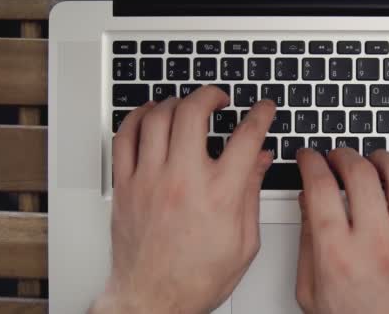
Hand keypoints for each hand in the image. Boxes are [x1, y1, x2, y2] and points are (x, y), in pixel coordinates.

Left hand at [90, 86, 275, 313]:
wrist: (153, 299)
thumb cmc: (196, 278)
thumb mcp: (244, 242)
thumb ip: (251, 193)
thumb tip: (261, 159)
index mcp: (219, 195)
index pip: (246, 137)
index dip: (260, 114)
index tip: (263, 108)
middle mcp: (183, 181)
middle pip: (194, 113)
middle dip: (210, 95)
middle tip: (219, 98)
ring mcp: (150, 180)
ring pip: (157, 118)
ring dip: (175, 102)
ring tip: (186, 105)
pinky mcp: (126, 186)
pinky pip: (125, 137)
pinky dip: (137, 117)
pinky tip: (149, 114)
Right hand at [295, 148, 388, 313]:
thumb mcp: (311, 291)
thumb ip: (306, 242)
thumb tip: (306, 202)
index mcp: (338, 253)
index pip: (320, 187)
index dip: (311, 162)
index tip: (308, 157)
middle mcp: (375, 241)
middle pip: (358, 172)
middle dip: (342, 154)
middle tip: (335, 157)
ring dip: (380, 157)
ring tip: (370, 160)